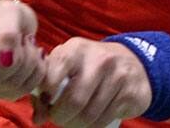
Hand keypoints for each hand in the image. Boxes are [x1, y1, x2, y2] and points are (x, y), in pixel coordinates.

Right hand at [0, 0, 44, 99]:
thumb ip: (6, 33)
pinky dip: (36, 71)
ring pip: (10, 85)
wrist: (15, 23)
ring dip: (29, 61)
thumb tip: (5, 60)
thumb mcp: (8, 13)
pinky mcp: (1, 92)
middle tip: (22, 36)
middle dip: (16, 55)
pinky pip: (24, 89)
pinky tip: (35, 55)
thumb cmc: (4, 14)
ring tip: (28, 43)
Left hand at [32, 37, 150, 126]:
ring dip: (76, 125)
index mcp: (77, 49)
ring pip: (89, 114)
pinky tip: (89, 122)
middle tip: (58, 119)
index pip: (54, 73)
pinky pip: (104, 119)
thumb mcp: (68, 66)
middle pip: (73, 100)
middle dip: (60, 117)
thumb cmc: (89, 66)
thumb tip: (37, 118)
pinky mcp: (129, 92)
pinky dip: (92, 127)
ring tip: (73, 122)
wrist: (132, 61)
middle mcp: (99, 59)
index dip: (45, 93)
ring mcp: (117, 75)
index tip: (46, 101)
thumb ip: (48, 87)